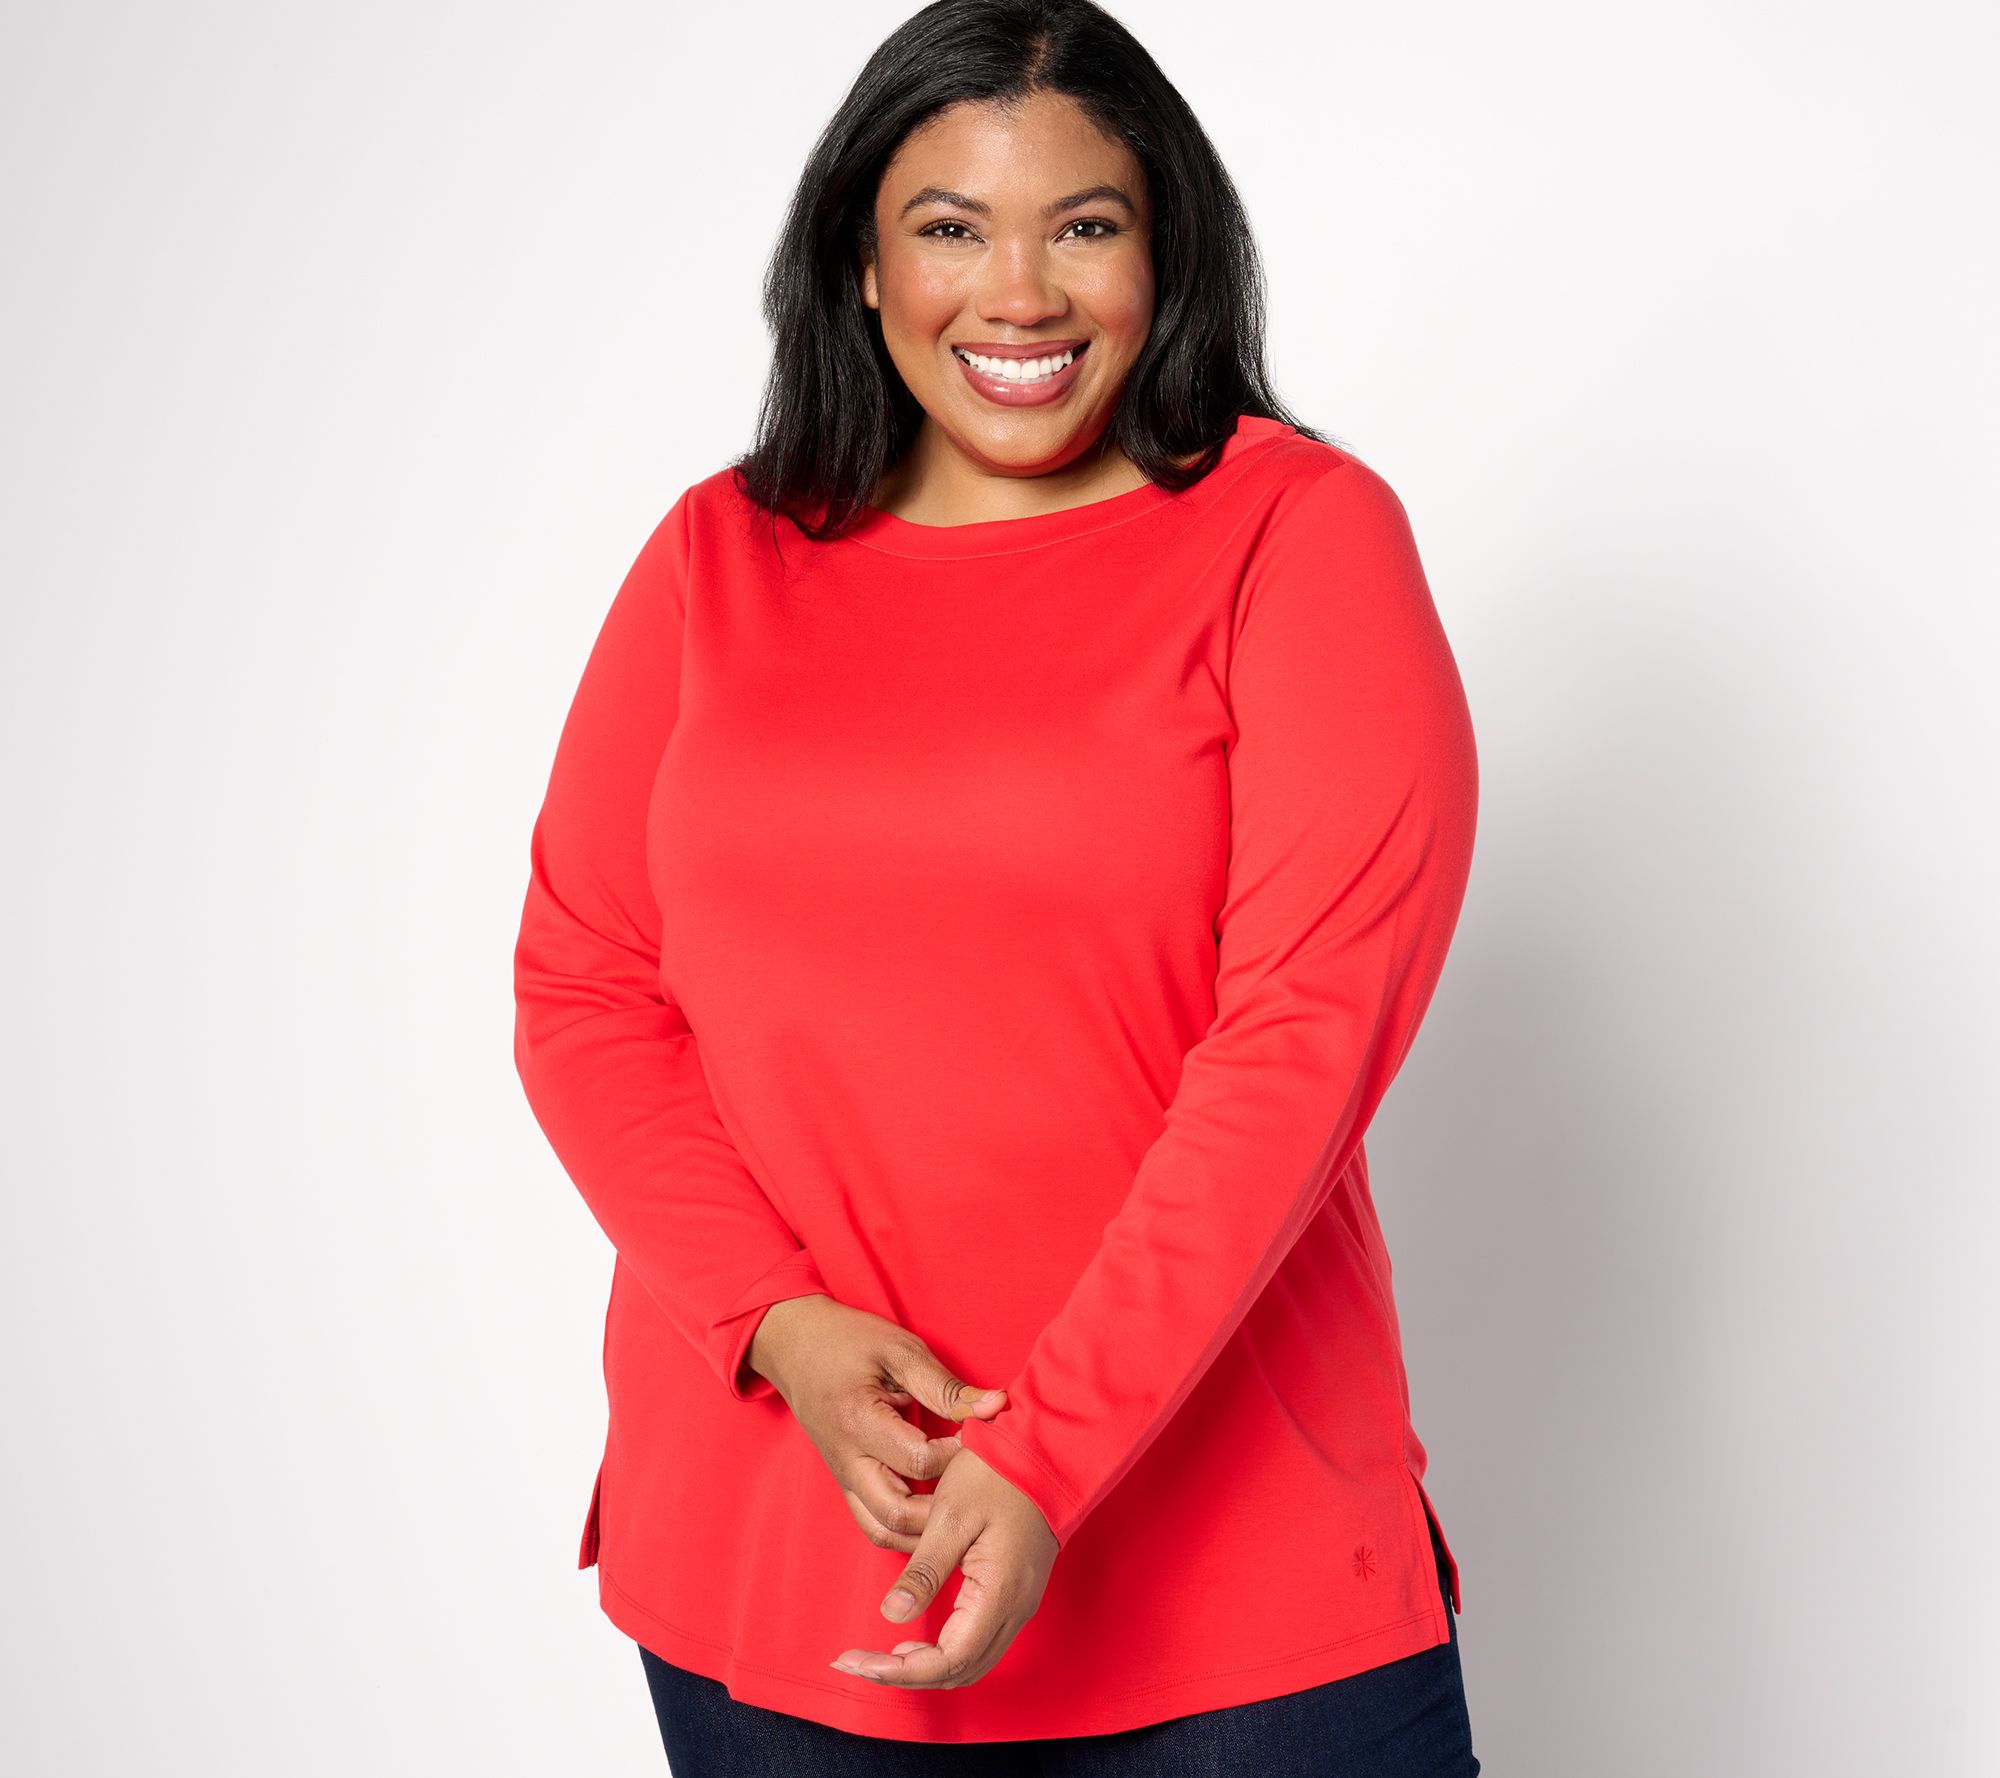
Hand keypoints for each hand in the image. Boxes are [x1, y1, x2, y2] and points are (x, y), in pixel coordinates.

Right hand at [746, 1294, 1007, 1549]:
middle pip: (900, 1514)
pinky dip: (908, 1530)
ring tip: (962, 1507)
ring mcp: (843, 1478)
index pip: (920, 1461)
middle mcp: (847, 1461)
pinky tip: (937, 1513)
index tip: (983, 1437)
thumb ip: (946, 1387)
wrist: (794, 1345)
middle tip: (977, 1487)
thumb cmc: (849, 1341)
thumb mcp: (900, 1352)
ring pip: (884, 1532)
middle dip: (945, 1510)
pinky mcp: (846, 1483)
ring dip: (926, 1531)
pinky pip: (875, 1524)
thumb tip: (996, 1407)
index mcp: (859, 1423)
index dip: (958, 1455)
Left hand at [829, 1446, 1057, 1688]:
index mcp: (998, 1594)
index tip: (858, 1663)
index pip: (947, 1661)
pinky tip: (916, 1637)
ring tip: (880, 1655)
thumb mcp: (951, 1516)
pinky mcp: (1017, 1592)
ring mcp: (1020, 1603)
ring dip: (924, 1666)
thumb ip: (924, 1571)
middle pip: (958, 1671)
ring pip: (970, 1662)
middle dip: (905, 1674)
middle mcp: (1015, 1610)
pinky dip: (944, 1650)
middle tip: (858, 1661)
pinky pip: (979, 1641)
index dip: (900, 1672)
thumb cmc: (998, 1475)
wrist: (1046, 1452)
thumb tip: (893, 1615)